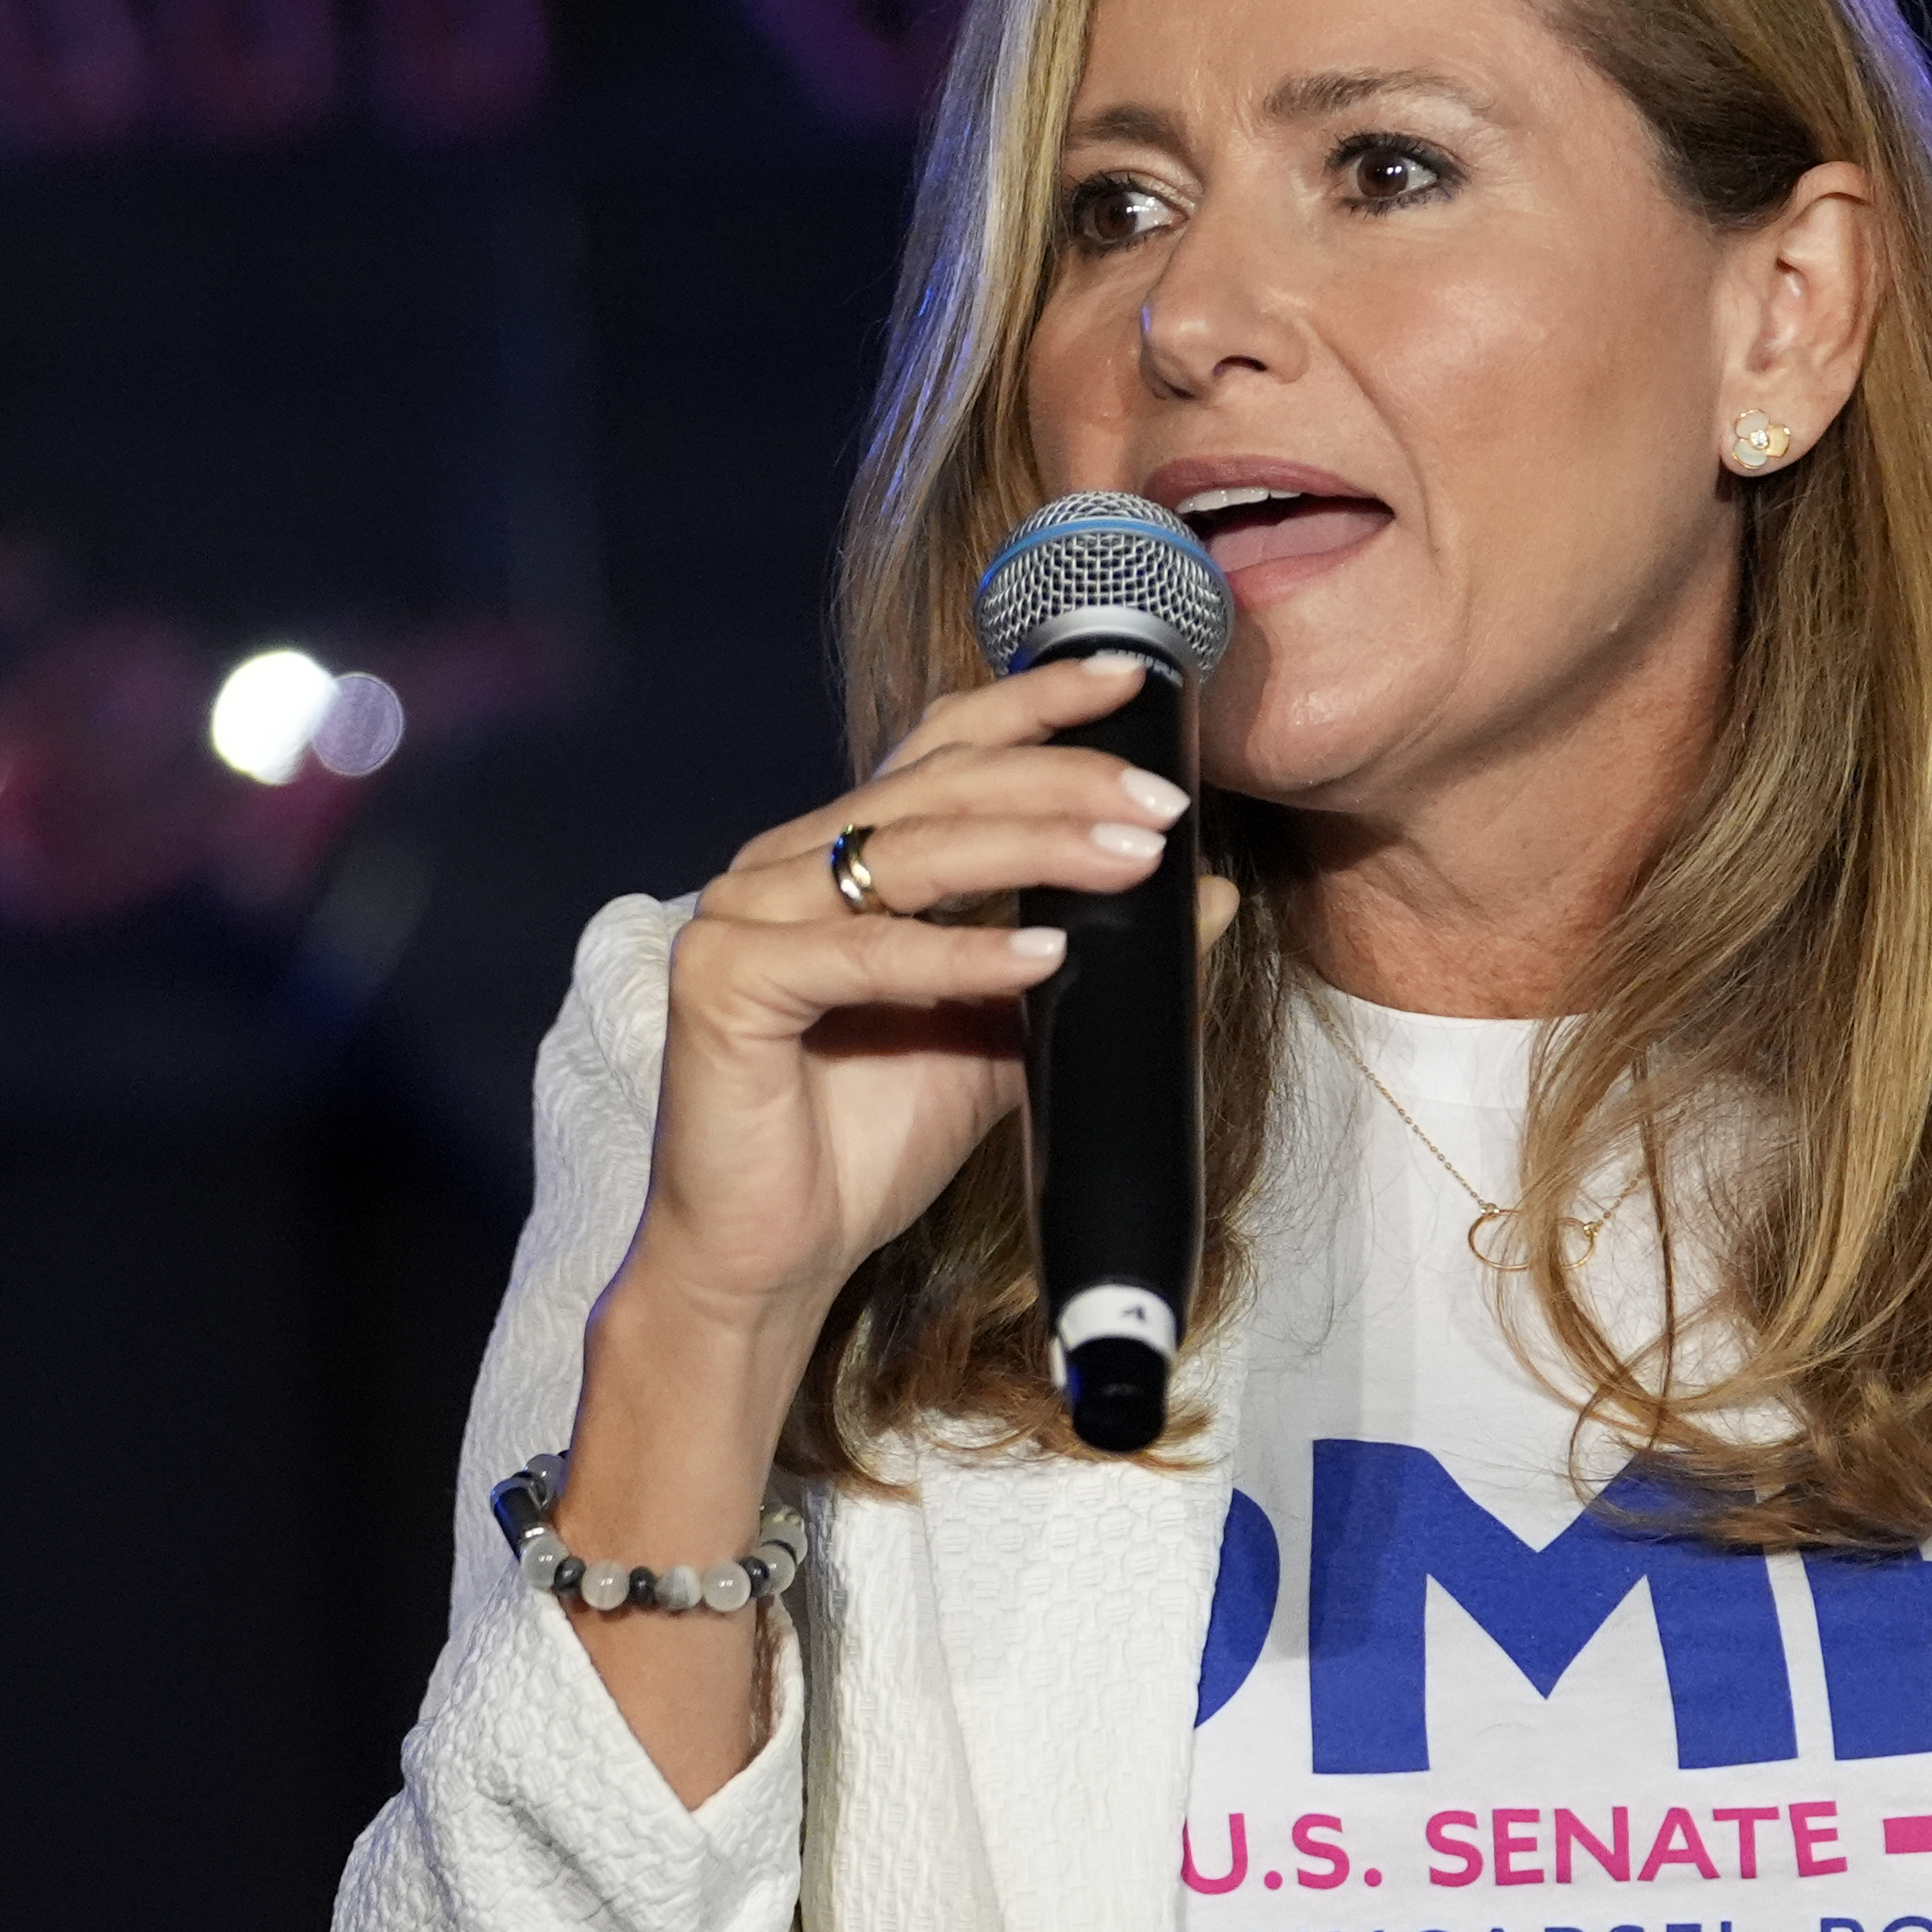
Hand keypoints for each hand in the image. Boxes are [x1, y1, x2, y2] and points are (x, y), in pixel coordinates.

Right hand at [561, 653, 1233, 1803]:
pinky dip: (957, 953)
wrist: (779, 1254)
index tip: (1138, 677)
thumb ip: (1095, 955)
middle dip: (1064, 784)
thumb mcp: (1016, 1033)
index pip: (947, 742)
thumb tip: (1211, 887)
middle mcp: (784, 863)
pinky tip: (1045, 955)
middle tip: (1166, 804)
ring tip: (1135, 860)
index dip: (1039, 700)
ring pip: (907, 854)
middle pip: (938, 787)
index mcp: (843, 851)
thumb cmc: (878, 1135)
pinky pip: (857, 954)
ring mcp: (742, 916)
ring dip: (1033, 851)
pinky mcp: (720, 987)